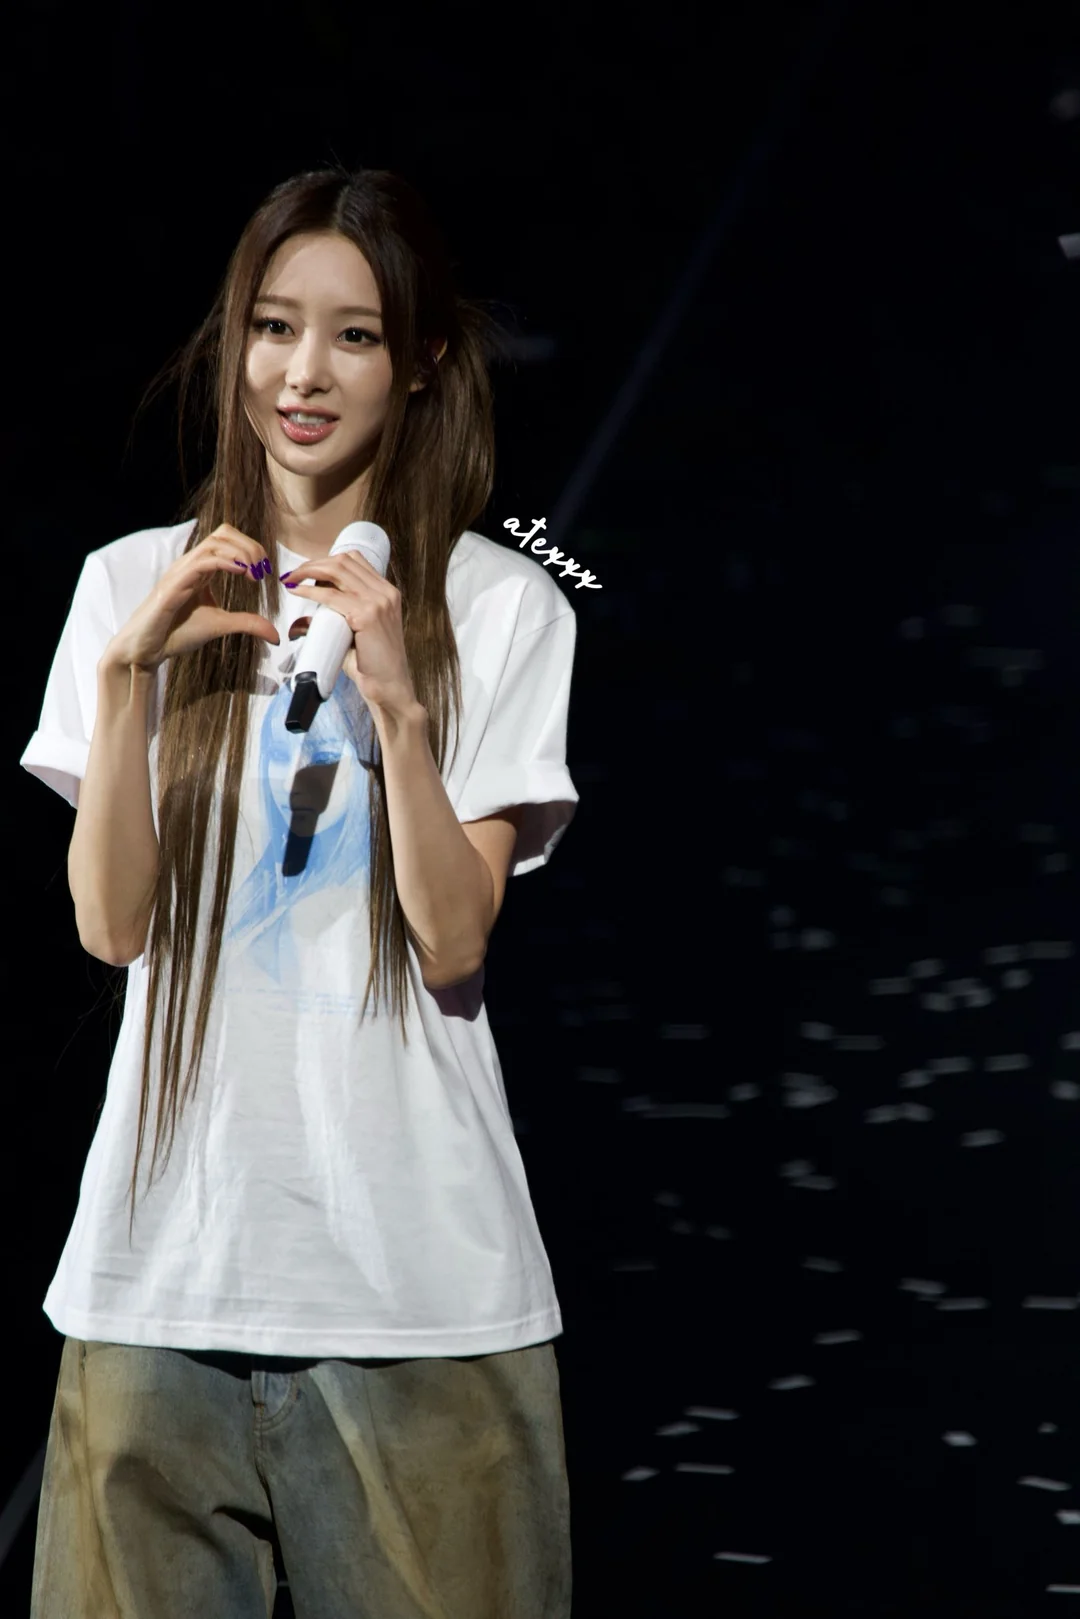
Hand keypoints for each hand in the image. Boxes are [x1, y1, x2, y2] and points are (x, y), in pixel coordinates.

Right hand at [103, 524, 280, 673]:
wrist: (148, 649)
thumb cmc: (177, 633)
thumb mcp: (221, 626)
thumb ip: (248, 624)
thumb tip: (275, 636)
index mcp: (201, 569)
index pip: (227, 540)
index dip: (251, 548)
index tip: (265, 571)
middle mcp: (191, 564)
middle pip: (223, 533)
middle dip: (249, 545)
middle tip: (263, 569)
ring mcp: (181, 572)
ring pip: (213, 543)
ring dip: (241, 553)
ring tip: (255, 572)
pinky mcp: (174, 585)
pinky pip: (201, 563)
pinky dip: (225, 563)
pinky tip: (242, 573)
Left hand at [282, 551, 418, 716]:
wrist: (390, 688)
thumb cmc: (374, 666)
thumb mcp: (359, 634)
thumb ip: (340, 620)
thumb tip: (304, 621)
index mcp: (388, 594)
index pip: (355, 561)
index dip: (328, 560)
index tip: (309, 571)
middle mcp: (386, 593)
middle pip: (344, 561)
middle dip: (314, 563)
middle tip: (295, 574)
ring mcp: (378, 603)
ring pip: (337, 572)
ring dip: (308, 571)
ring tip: (292, 579)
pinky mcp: (367, 616)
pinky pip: (331, 595)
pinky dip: (309, 591)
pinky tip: (296, 591)